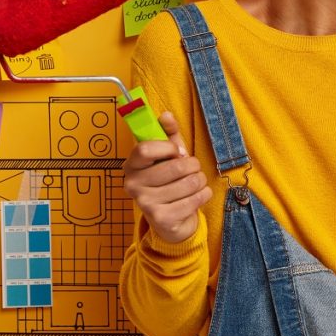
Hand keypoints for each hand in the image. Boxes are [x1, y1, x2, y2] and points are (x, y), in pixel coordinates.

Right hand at [122, 111, 211, 243]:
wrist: (172, 220)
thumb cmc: (170, 181)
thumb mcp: (169, 155)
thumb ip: (168, 133)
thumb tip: (166, 115)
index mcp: (131, 166)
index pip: (146, 149)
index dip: (169, 148)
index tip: (176, 152)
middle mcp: (133, 185)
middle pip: (177, 166)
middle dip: (193, 166)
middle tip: (191, 170)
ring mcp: (146, 204)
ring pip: (190, 182)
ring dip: (200, 181)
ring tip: (194, 184)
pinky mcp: (162, 219)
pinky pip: (196, 198)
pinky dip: (204, 195)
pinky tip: (197, 196)